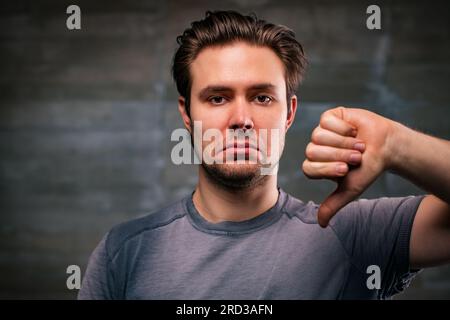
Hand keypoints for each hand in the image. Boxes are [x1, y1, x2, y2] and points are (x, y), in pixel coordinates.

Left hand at [302, 107, 395, 226]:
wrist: (386, 147)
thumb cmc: (367, 168)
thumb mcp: (350, 189)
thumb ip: (333, 205)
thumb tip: (321, 224)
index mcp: (316, 165)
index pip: (308, 168)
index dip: (327, 168)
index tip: (346, 170)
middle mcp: (315, 148)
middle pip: (312, 151)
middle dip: (338, 155)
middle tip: (356, 157)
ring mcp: (320, 131)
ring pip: (318, 136)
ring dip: (343, 143)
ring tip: (359, 145)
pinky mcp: (329, 117)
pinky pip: (326, 121)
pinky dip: (344, 128)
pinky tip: (354, 131)